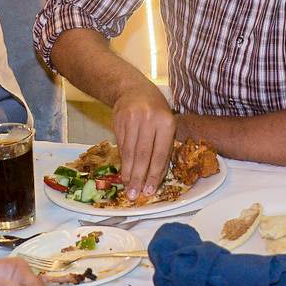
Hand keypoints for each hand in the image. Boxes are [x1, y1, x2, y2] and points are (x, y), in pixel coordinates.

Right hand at [112, 83, 175, 201]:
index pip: (159, 155)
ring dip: (128, 173)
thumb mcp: (166, 126)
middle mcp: (150, 120)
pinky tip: (124, 171)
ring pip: (129, 153)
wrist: (135, 90)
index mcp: (167, 123)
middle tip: (134, 196)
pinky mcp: (118, 121)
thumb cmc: (156, 111)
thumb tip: (155, 179)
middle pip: (142, 156)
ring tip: (128, 187)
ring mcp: (132, 119)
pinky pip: (121, 146)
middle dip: (138, 178)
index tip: (149, 191)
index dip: (153, 176)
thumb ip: (163, 151)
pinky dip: (123, 161)